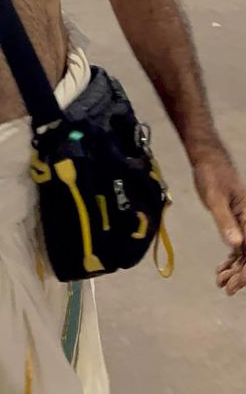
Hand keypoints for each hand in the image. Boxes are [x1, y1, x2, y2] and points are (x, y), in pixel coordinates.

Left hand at [193, 152, 245, 293]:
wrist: (208, 160)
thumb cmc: (212, 174)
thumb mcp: (214, 197)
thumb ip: (224, 221)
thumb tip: (236, 245)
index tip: (235, 284)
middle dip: (242, 274)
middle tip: (225, 288)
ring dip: (236, 269)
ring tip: (221, 282)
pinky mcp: (238, 222)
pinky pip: (240, 245)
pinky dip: (233, 259)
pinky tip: (222, 270)